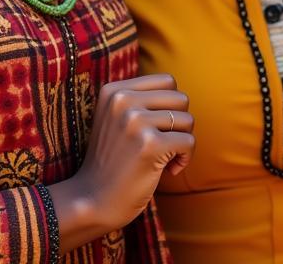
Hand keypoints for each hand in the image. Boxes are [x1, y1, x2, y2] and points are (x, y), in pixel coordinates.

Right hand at [55, 73, 194, 234]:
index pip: (167, 81)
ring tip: (164, 158)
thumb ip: (142, 99)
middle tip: (165, 145)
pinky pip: (189, 142)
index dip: (171, 106)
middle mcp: (123, 101)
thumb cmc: (113, 161)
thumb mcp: (116, 118)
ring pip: (187, 120)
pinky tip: (169, 171)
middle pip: (181, 99)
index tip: (159, 128)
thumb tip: (180, 93)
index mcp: (114, 91)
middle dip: (179, 124)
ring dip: (182, 142)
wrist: (93, 201)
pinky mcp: (149, 145)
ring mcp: (135, 121)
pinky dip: (185, 159)